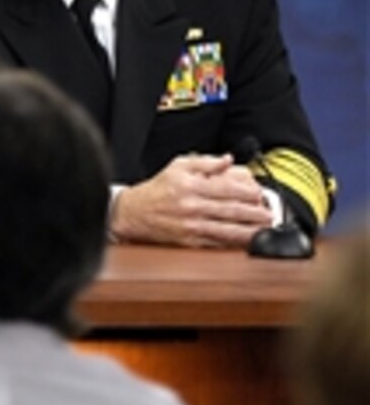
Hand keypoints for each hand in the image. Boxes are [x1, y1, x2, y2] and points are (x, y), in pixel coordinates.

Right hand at [110, 153, 273, 247]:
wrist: (134, 213)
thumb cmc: (157, 189)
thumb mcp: (177, 166)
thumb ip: (205, 162)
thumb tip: (228, 160)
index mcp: (191, 186)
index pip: (227, 189)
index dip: (248, 192)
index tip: (260, 193)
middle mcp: (193, 207)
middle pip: (231, 211)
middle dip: (255, 214)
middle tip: (269, 214)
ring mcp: (192, 226)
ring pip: (228, 230)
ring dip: (250, 231)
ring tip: (265, 230)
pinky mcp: (190, 241)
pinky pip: (216, 243)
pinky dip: (233, 244)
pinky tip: (246, 242)